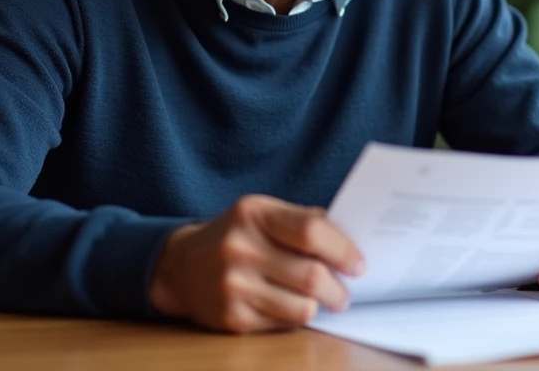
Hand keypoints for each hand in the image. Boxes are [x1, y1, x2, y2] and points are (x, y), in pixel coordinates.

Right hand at [149, 194, 364, 332]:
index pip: (311, 231)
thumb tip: (351, 240)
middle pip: (311, 275)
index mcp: (254, 213)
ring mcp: (233, 285)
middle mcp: (240, 247)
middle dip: (338, 289)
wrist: (180, 266)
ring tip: (323, 301)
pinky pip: (282, 325)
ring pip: (302, 307)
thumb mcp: (262, 213)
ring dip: (320, 307)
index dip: (343, 250)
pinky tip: (291, 307)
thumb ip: (303, 221)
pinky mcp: (231, 318)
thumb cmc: (236, 236)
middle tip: (344, 292)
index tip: (359, 264)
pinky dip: (295, 318)